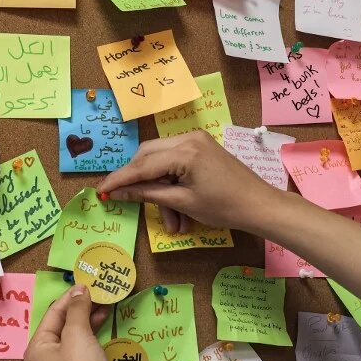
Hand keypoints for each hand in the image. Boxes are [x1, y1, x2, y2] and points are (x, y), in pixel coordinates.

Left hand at [24, 284, 114, 360]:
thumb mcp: (78, 336)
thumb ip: (78, 310)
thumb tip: (80, 290)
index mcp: (36, 348)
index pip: (53, 314)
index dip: (71, 298)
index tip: (87, 285)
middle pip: (61, 327)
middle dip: (80, 310)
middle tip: (100, 296)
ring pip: (71, 340)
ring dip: (87, 323)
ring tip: (104, 308)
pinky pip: (78, 353)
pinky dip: (90, 340)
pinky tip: (101, 331)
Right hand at [99, 131, 281, 233]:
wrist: (260, 205)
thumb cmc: (224, 207)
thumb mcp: (182, 203)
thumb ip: (146, 193)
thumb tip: (117, 193)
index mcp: (184, 150)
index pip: (142, 164)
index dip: (119, 179)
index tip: (101, 190)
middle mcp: (188, 137)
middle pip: (147, 155)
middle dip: (138, 181)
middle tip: (128, 201)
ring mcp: (196, 140)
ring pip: (160, 160)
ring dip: (160, 190)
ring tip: (173, 223)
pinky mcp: (201, 147)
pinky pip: (175, 161)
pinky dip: (171, 183)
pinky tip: (178, 208)